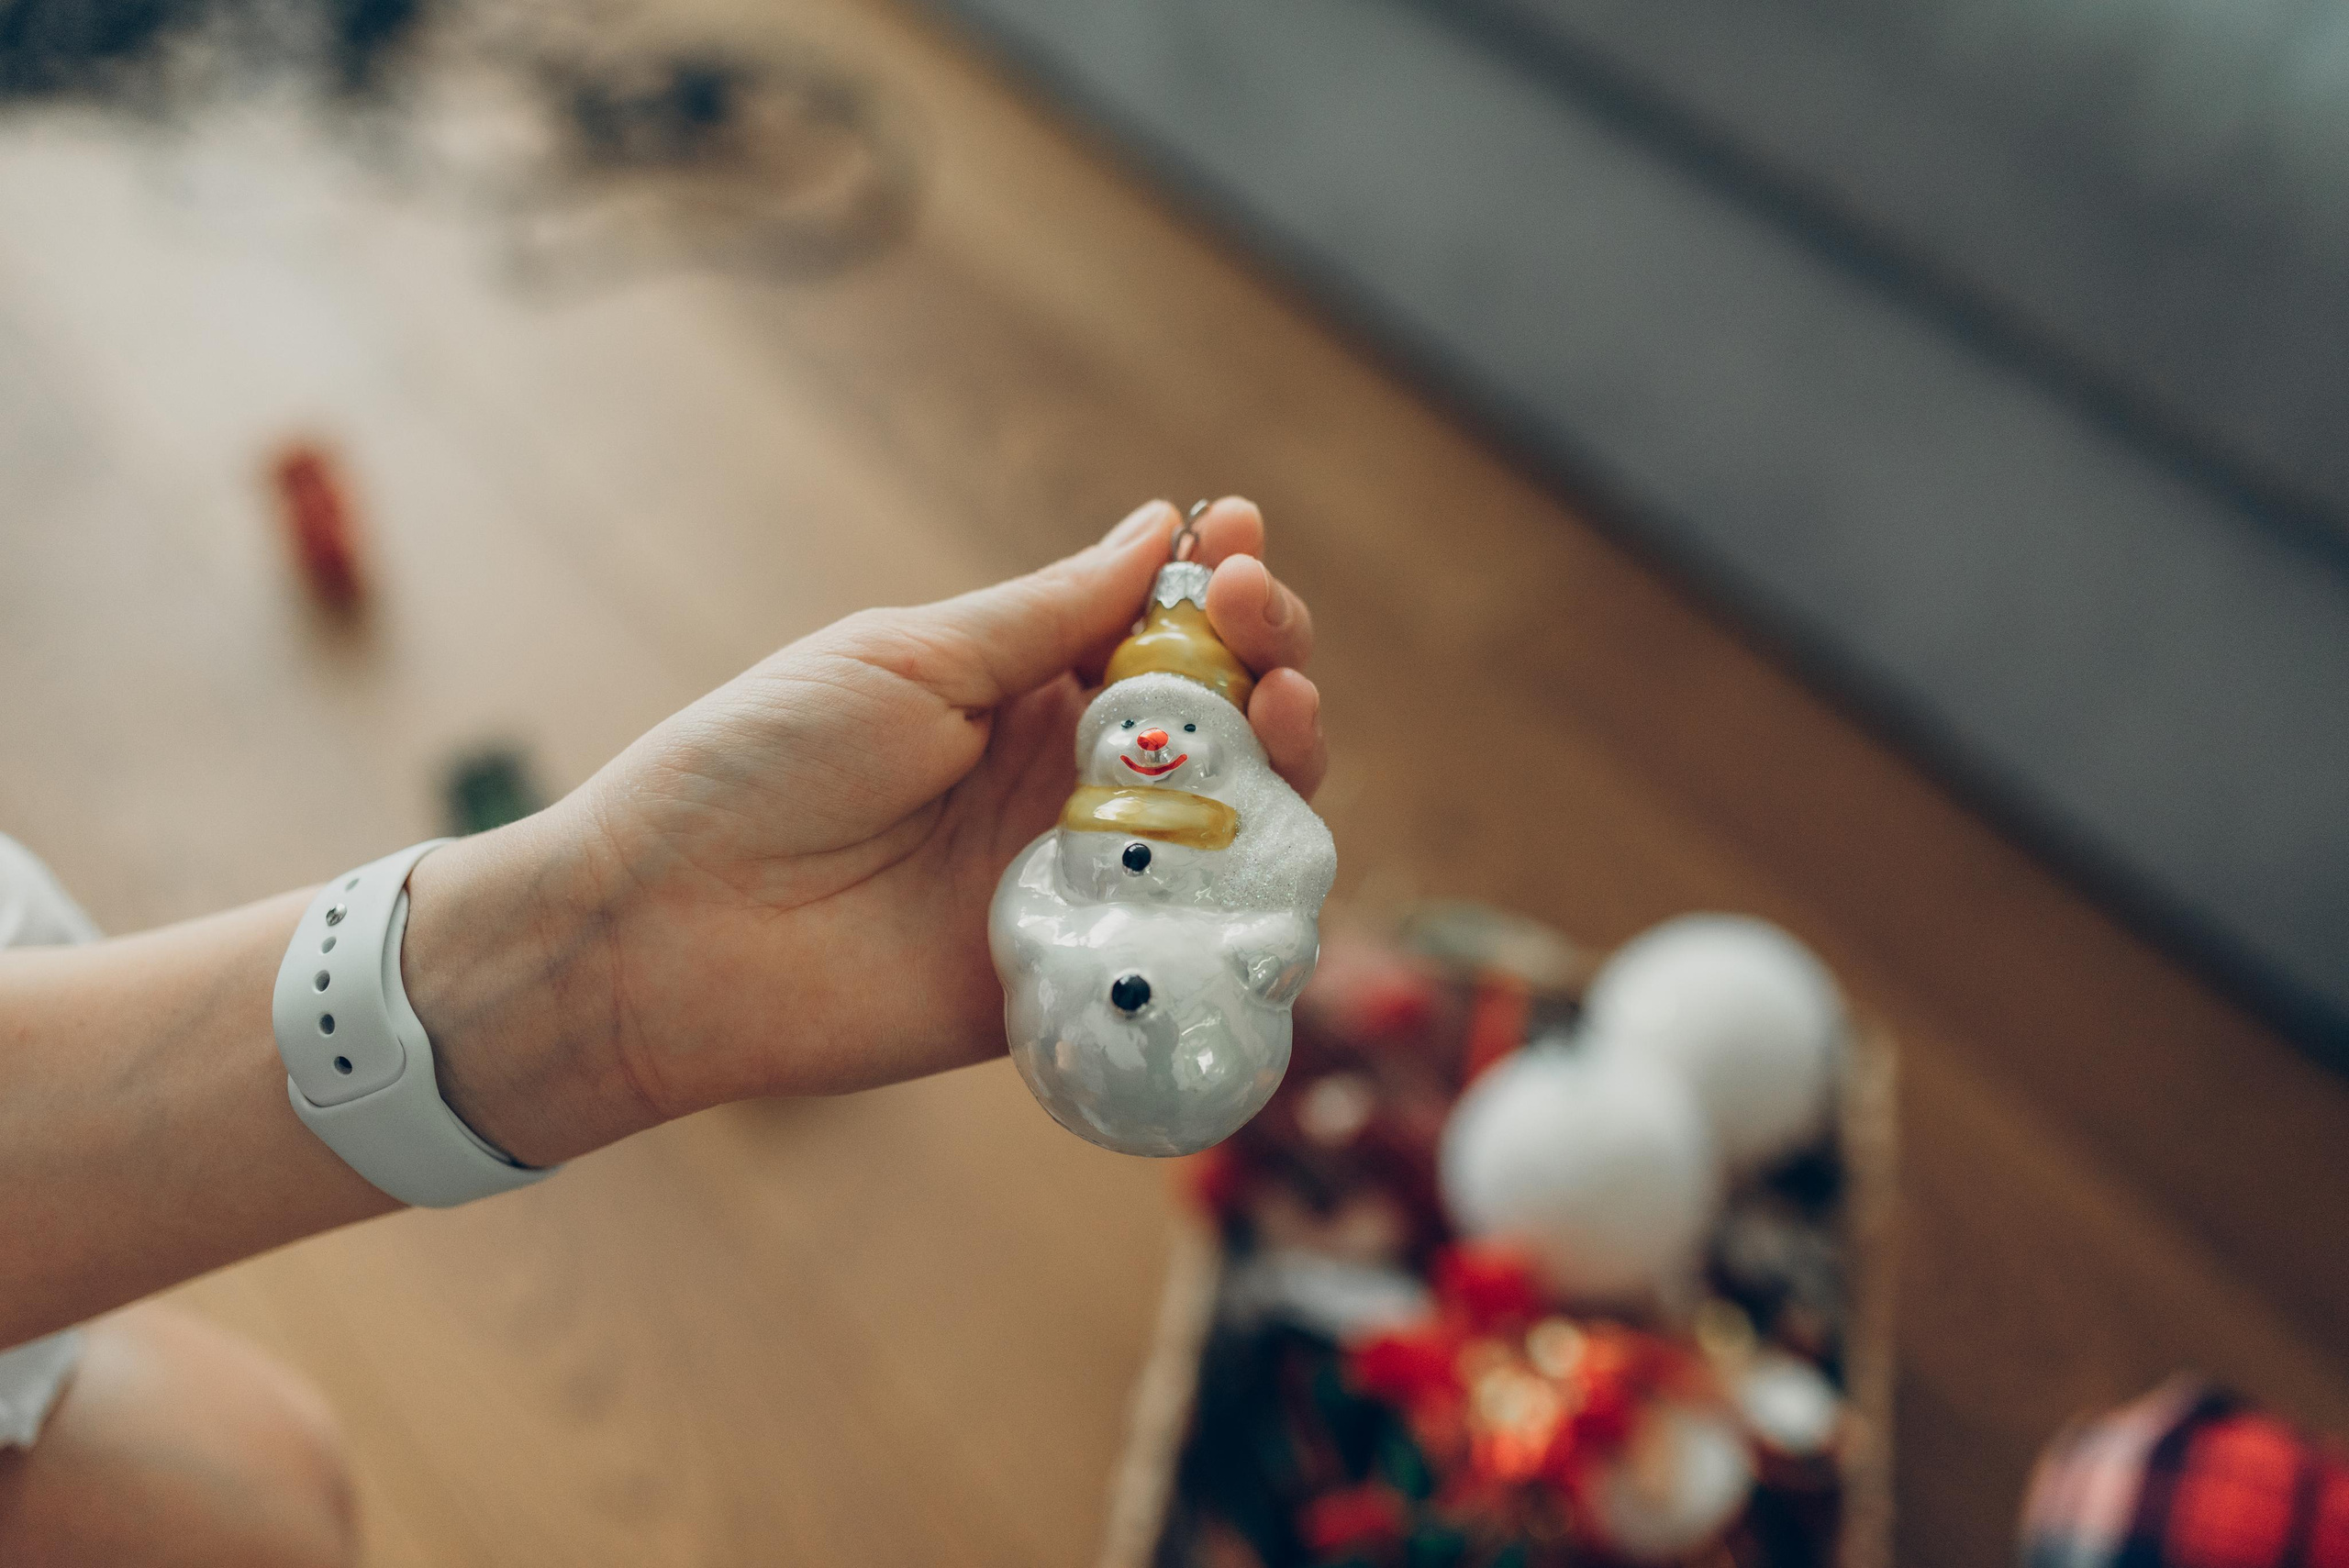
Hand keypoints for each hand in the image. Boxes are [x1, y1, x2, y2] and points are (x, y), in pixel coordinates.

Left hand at [405, 499, 1323, 1164]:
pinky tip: (1275, 829)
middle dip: (1266, 653)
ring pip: (1232, 820)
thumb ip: (1042, 615)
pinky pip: (1194, 935)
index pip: (1155, 629)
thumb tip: (1158, 531)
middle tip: (1254, 619)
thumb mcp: (905, 659)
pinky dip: (1255, 888)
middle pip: (1219, 718)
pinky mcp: (1078, 969)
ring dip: (1286, 755)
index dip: (1212, 581)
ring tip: (1283, 706)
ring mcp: (1080, 875)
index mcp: (1022, 690)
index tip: (1234, 532)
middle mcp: (1066, 779)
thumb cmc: (762, 766)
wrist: (672, 929)